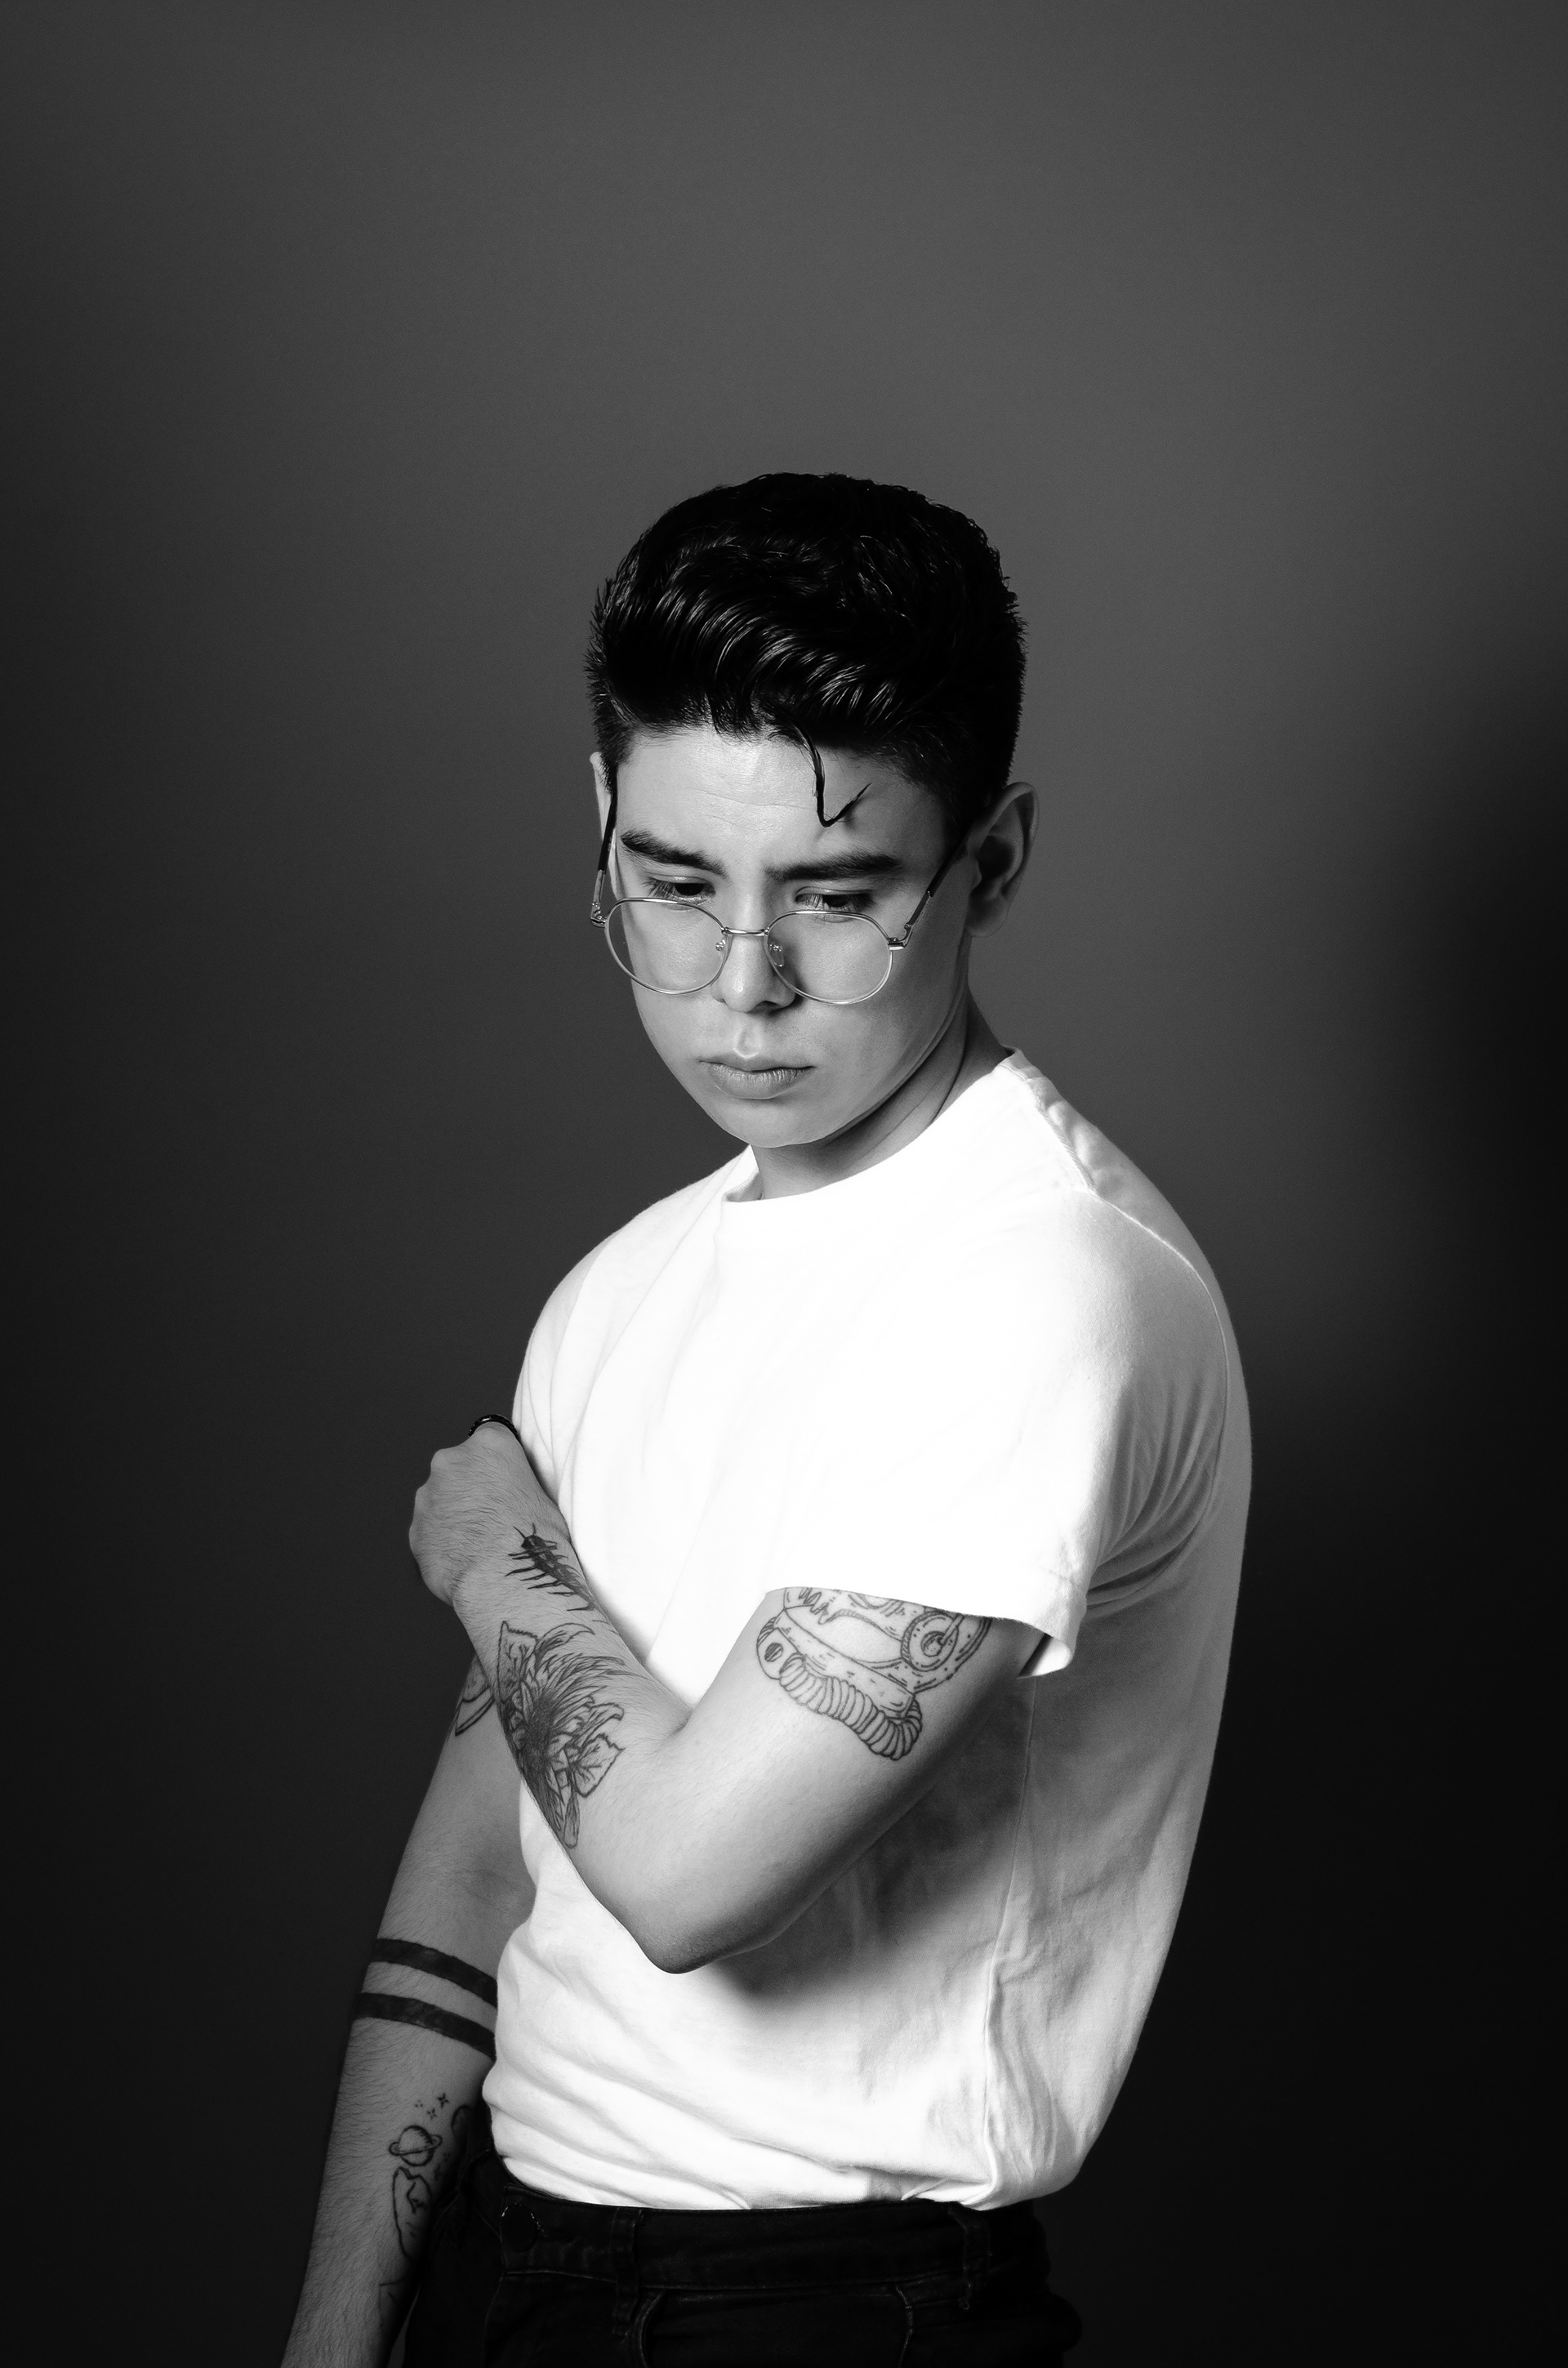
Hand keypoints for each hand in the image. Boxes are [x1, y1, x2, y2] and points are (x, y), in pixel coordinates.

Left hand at [410, 1424, 542, 1606]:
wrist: (502, 1580)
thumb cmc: (532, 1540)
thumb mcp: (542, 1497)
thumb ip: (517, 1485)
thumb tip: (512, 1495)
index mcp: (489, 1447)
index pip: (492, 1436)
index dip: (498, 1459)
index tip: (505, 1478)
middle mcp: (451, 1463)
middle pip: (459, 1466)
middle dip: (471, 1486)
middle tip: (493, 1515)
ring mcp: (428, 1496)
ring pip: (440, 1499)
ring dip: (454, 1514)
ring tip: (479, 1543)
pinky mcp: (414, 1530)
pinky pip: (430, 1530)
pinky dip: (443, 1540)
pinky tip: (464, 1559)